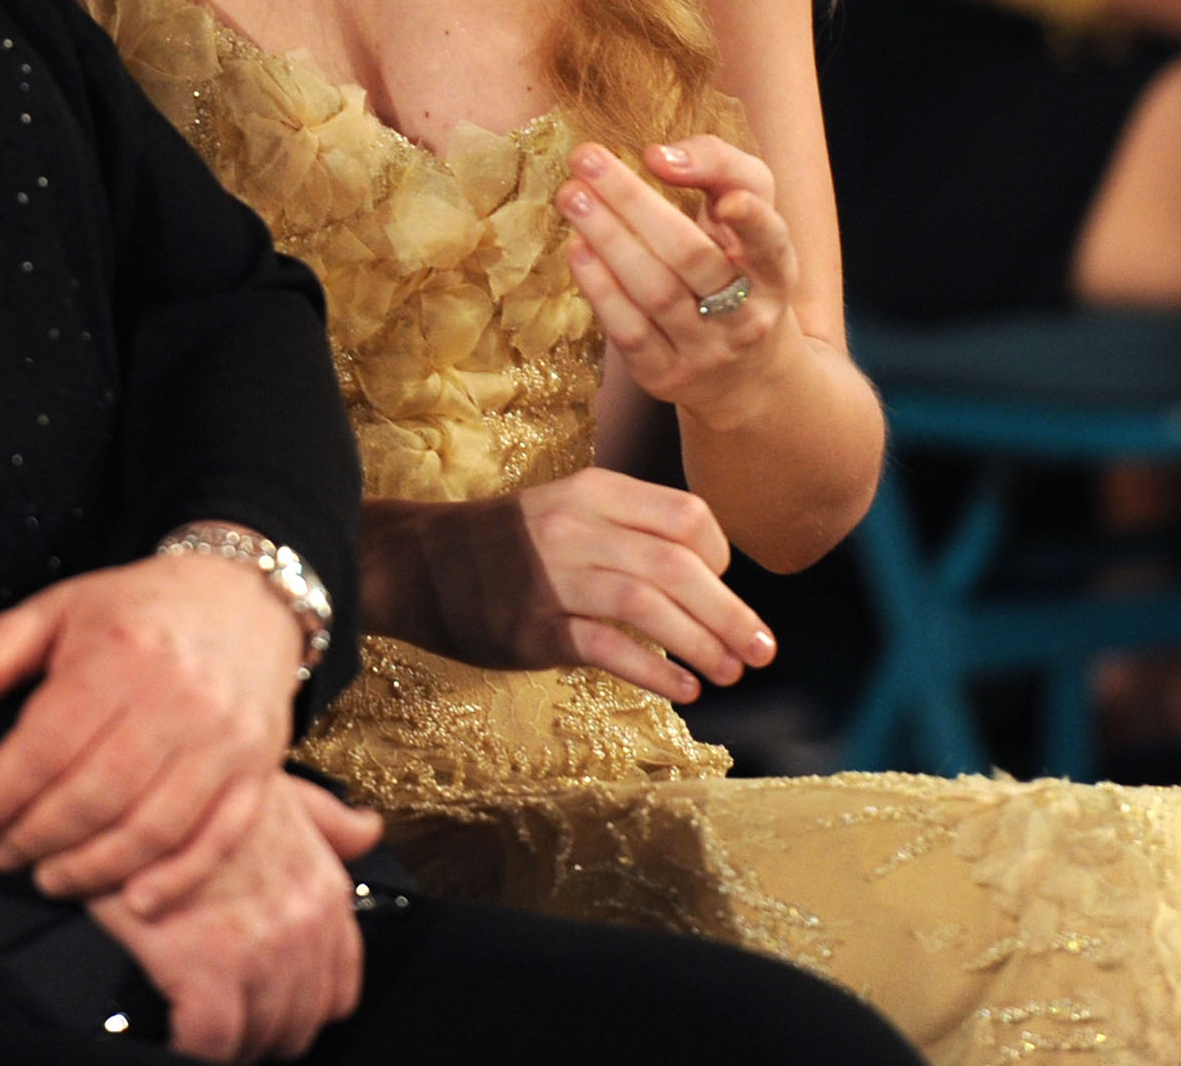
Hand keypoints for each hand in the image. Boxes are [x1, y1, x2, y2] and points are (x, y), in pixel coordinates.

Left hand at [0, 553, 303, 901]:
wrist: (244, 597)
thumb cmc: (138, 609)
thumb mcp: (61, 608)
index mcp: (121, 651)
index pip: (46, 744)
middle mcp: (178, 697)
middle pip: (95, 795)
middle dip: (35, 838)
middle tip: (1, 855)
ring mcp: (224, 738)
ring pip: (152, 828)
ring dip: (91, 868)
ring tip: (49, 877)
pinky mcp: (258, 769)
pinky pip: (217, 840)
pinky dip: (175, 879)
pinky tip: (132, 902)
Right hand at [89, 775, 381, 1061]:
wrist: (141, 769)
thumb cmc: (200, 782)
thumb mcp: (278, 791)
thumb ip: (327, 821)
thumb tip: (369, 829)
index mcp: (325, 889)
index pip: (337, 991)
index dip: (297, 1006)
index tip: (260, 1003)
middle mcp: (304, 923)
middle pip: (297, 1024)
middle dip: (259, 1026)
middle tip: (219, 1011)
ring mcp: (260, 948)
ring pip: (257, 1038)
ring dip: (226, 1038)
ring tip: (191, 1014)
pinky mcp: (207, 968)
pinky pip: (212, 1042)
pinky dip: (190, 1043)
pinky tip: (171, 1022)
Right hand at [372, 471, 772, 703]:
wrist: (417, 562)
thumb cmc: (507, 543)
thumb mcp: (569, 510)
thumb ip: (631, 533)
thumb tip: (711, 580)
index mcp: (594, 490)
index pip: (687, 518)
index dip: (721, 560)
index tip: (726, 591)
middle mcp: (577, 527)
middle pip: (679, 566)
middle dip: (732, 614)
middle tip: (763, 651)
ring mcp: (553, 577)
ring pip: (649, 606)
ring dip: (701, 645)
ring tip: (729, 673)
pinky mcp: (532, 627)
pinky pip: (607, 649)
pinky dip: (654, 671)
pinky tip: (683, 689)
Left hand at [559, 138, 804, 429]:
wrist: (745, 373)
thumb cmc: (739, 267)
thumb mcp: (746, 212)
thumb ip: (719, 167)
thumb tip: (660, 156)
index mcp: (774, 270)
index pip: (770, 243)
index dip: (751, 222)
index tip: (727, 200)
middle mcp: (747, 314)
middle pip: (692, 257)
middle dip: (636, 204)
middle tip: (588, 159)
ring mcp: (706, 350)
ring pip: (656, 293)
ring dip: (608, 239)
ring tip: (572, 196)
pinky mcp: (665, 375)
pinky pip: (629, 330)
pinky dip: (600, 287)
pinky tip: (577, 247)